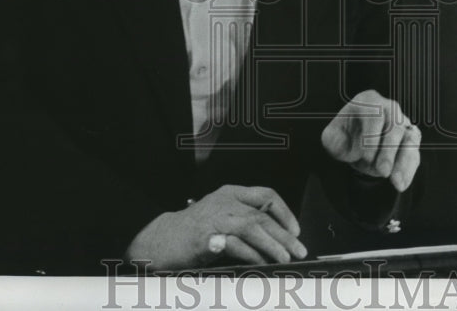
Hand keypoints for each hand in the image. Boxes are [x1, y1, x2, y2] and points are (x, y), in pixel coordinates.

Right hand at [124, 185, 306, 269]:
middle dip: (284, 235)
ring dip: (271, 244)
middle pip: (261, 215)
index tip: (296, 231)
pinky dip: (248, 254)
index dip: (285, 213)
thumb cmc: (194, 230)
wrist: (158, 239)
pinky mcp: (204, 238)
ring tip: (283, 258)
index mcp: (230, 193)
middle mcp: (224, 201)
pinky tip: (259, 263)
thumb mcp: (222, 216)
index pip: (266, 196)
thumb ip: (246, 222)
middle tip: (298, 250)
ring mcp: (214, 218)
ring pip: (251, 227)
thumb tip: (278, 238)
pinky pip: (233, 244)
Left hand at [320, 89, 420, 191]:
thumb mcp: (332, 135)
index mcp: (369, 102)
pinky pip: (414, 155)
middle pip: (395, 126)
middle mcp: (389, 110)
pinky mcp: (411, 142)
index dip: (372, 137)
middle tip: (382, 171)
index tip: (365, 155)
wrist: (357, 143)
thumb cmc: (347, 135)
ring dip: (403, 162)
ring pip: (410, 140)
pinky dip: (408, 171)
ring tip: (396, 181)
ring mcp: (403, 125)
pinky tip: (401, 183)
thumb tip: (343, 142)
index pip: (375, 115)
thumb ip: (333, 138)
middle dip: (389, 151)